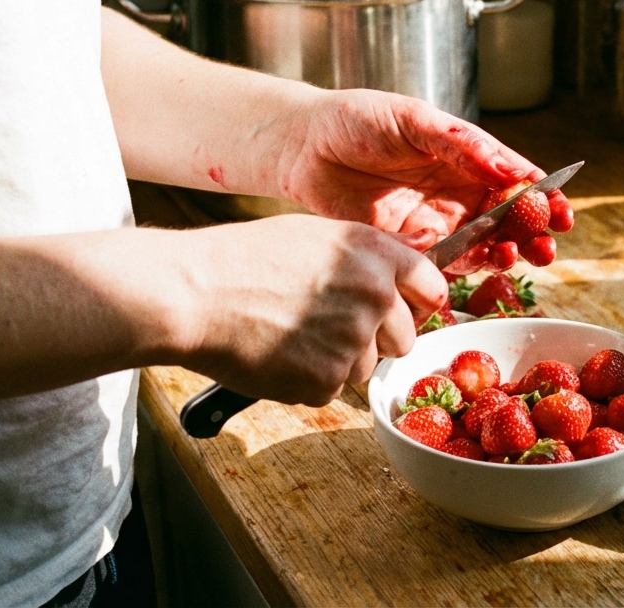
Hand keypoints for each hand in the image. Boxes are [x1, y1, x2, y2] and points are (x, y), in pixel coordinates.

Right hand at [172, 215, 445, 406]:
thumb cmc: (243, 259)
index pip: (431, 287)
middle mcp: (373, 295)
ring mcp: (352, 340)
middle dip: (374, 340)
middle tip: (326, 327)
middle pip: (403, 338)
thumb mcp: (315, 234)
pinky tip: (276, 355)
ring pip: (365, 368)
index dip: (417, 303)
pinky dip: (306, 381)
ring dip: (336, 362)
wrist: (193, 295)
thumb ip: (372, 249)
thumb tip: (422, 249)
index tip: (404, 312)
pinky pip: (330, 390)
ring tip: (290, 335)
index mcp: (374, 253)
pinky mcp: (326, 379)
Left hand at [274, 89, 570, 243]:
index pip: (514, 178)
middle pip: (506, 219)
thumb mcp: (410, 119)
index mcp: (465, 156)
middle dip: (532, 235)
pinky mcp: (408, 248)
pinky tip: (475, 265)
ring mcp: (434, 222)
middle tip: (546, 249)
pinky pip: (443, 264)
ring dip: (504, 255)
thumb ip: (457, 141)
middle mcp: (455, 192)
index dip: (543, 197)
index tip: (562, 212)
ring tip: (515, 257)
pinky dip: (463, 269)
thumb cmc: (355, 120)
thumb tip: (504, 164)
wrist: (301, 147)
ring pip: (482, 246)